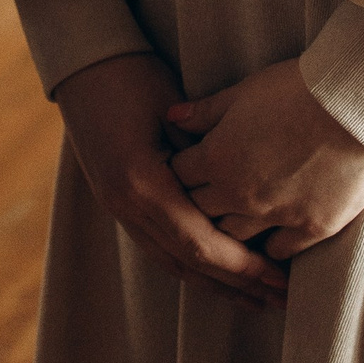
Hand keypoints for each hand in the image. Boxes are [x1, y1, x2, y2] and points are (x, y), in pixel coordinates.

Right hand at [55, 53, 285, 306]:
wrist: (82, 64)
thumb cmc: (132, 75)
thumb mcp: (174, 111)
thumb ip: (205, 157)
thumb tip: (248, 197)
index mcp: (140, 184)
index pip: (198, 243)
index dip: (242, 266)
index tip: (281, 277)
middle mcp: (126, 207)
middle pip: (188, 263)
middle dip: (237, 284)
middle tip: (281, 298)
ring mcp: (117, 209)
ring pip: (172, 263)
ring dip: (216, 283)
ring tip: (257, 298)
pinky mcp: (118, 204)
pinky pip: (160, 247)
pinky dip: (193, 265)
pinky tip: (218, 274)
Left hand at [165, 57, 363, 263]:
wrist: (356, 105)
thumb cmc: (297, 88)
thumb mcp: (243, 92)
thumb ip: (204, 111)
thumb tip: (171, 117)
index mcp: (218, 158)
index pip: (179, 176)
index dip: (180, 168)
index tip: (186, 163)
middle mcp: (240, 194)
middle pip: (200, 211)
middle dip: (198, 199)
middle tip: (206, 190)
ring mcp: (276, 216)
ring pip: (234, 238)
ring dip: (229, 226)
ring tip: (234, 214)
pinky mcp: (311, 228)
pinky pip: (278, 252)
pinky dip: (268, 246)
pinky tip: (269, 234)